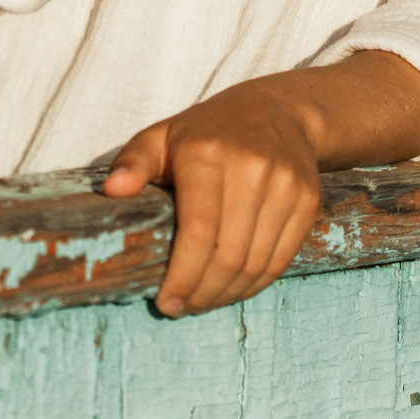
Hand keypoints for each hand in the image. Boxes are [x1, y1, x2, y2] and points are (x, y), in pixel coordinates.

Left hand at [101, 77, 323, 316]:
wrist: (278, 111)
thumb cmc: (207, 131)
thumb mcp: (163, 135)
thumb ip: (134, 161)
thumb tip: (111, 190)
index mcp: (209, 153)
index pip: (199, 231)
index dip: (183, 276)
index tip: (166, 302)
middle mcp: (252, 167)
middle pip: (228, 254)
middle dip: (202, 293)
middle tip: (182, 307)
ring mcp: (286, 184)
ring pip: (256, 264)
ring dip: (227, 294)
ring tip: (203, 301)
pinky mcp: (308, 200)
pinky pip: (280, 259)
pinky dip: (255, 284)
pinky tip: (233, 289)